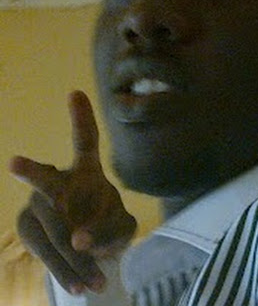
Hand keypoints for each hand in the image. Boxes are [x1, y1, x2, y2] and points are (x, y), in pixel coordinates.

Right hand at [9, 90, 136, 294]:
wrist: (87, 247)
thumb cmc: (107, 225)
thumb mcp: (121, 226)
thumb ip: (111, 231)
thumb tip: (79, 243)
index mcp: (87, 170)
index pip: (85, 141)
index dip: (81, 117)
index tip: (75, 93)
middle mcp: (60, 181)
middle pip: (48, 180)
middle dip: (33, 173)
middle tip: (14, 164)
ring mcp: (40, 204)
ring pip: (53, 228)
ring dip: (74, 255)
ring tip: (94, 281)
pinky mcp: (27, 228)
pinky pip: (47, 250)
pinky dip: (65, 271)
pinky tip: (79, 288)